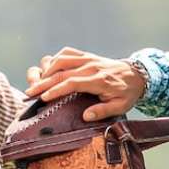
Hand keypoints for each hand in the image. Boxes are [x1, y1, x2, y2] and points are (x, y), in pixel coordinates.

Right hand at [25, 47, 145, 121]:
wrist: (137, 74)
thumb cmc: (127, 93)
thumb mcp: (120, 106)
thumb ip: (103, 111)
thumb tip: (86, 116)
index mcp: (99, 80)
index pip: (73, 82)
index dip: (56, 89)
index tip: (44, 97)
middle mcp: (92, 66)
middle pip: (62, 71)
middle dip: (44, 82)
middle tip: (30, 92)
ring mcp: (89, 59)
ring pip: (62, 59)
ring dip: (47, 70)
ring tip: (36, 82)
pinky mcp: (87, 55)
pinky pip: (67, 53)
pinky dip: (56, 59)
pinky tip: (49, 69)